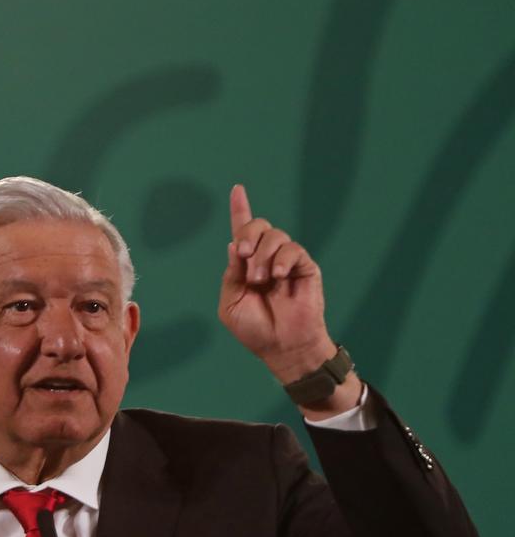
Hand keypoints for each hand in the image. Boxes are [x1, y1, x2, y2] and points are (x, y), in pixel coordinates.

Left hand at [218, 185, 359, 415]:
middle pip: (258, 226)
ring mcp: (286, 262)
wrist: (281, 347)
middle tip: (242, 255)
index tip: (237, 189)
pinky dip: (281, 260)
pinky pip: (293, 250)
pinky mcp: (305, 267)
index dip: (240, 209)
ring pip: (275, 235)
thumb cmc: (254, 329)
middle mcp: (266, 259)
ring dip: (262, 255)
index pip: (242, 232)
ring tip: (260, 280)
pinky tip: (277, 277)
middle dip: (247, 235)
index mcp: (245, 265)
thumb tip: (234, 244)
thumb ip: (232, 273)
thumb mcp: (231, 303)